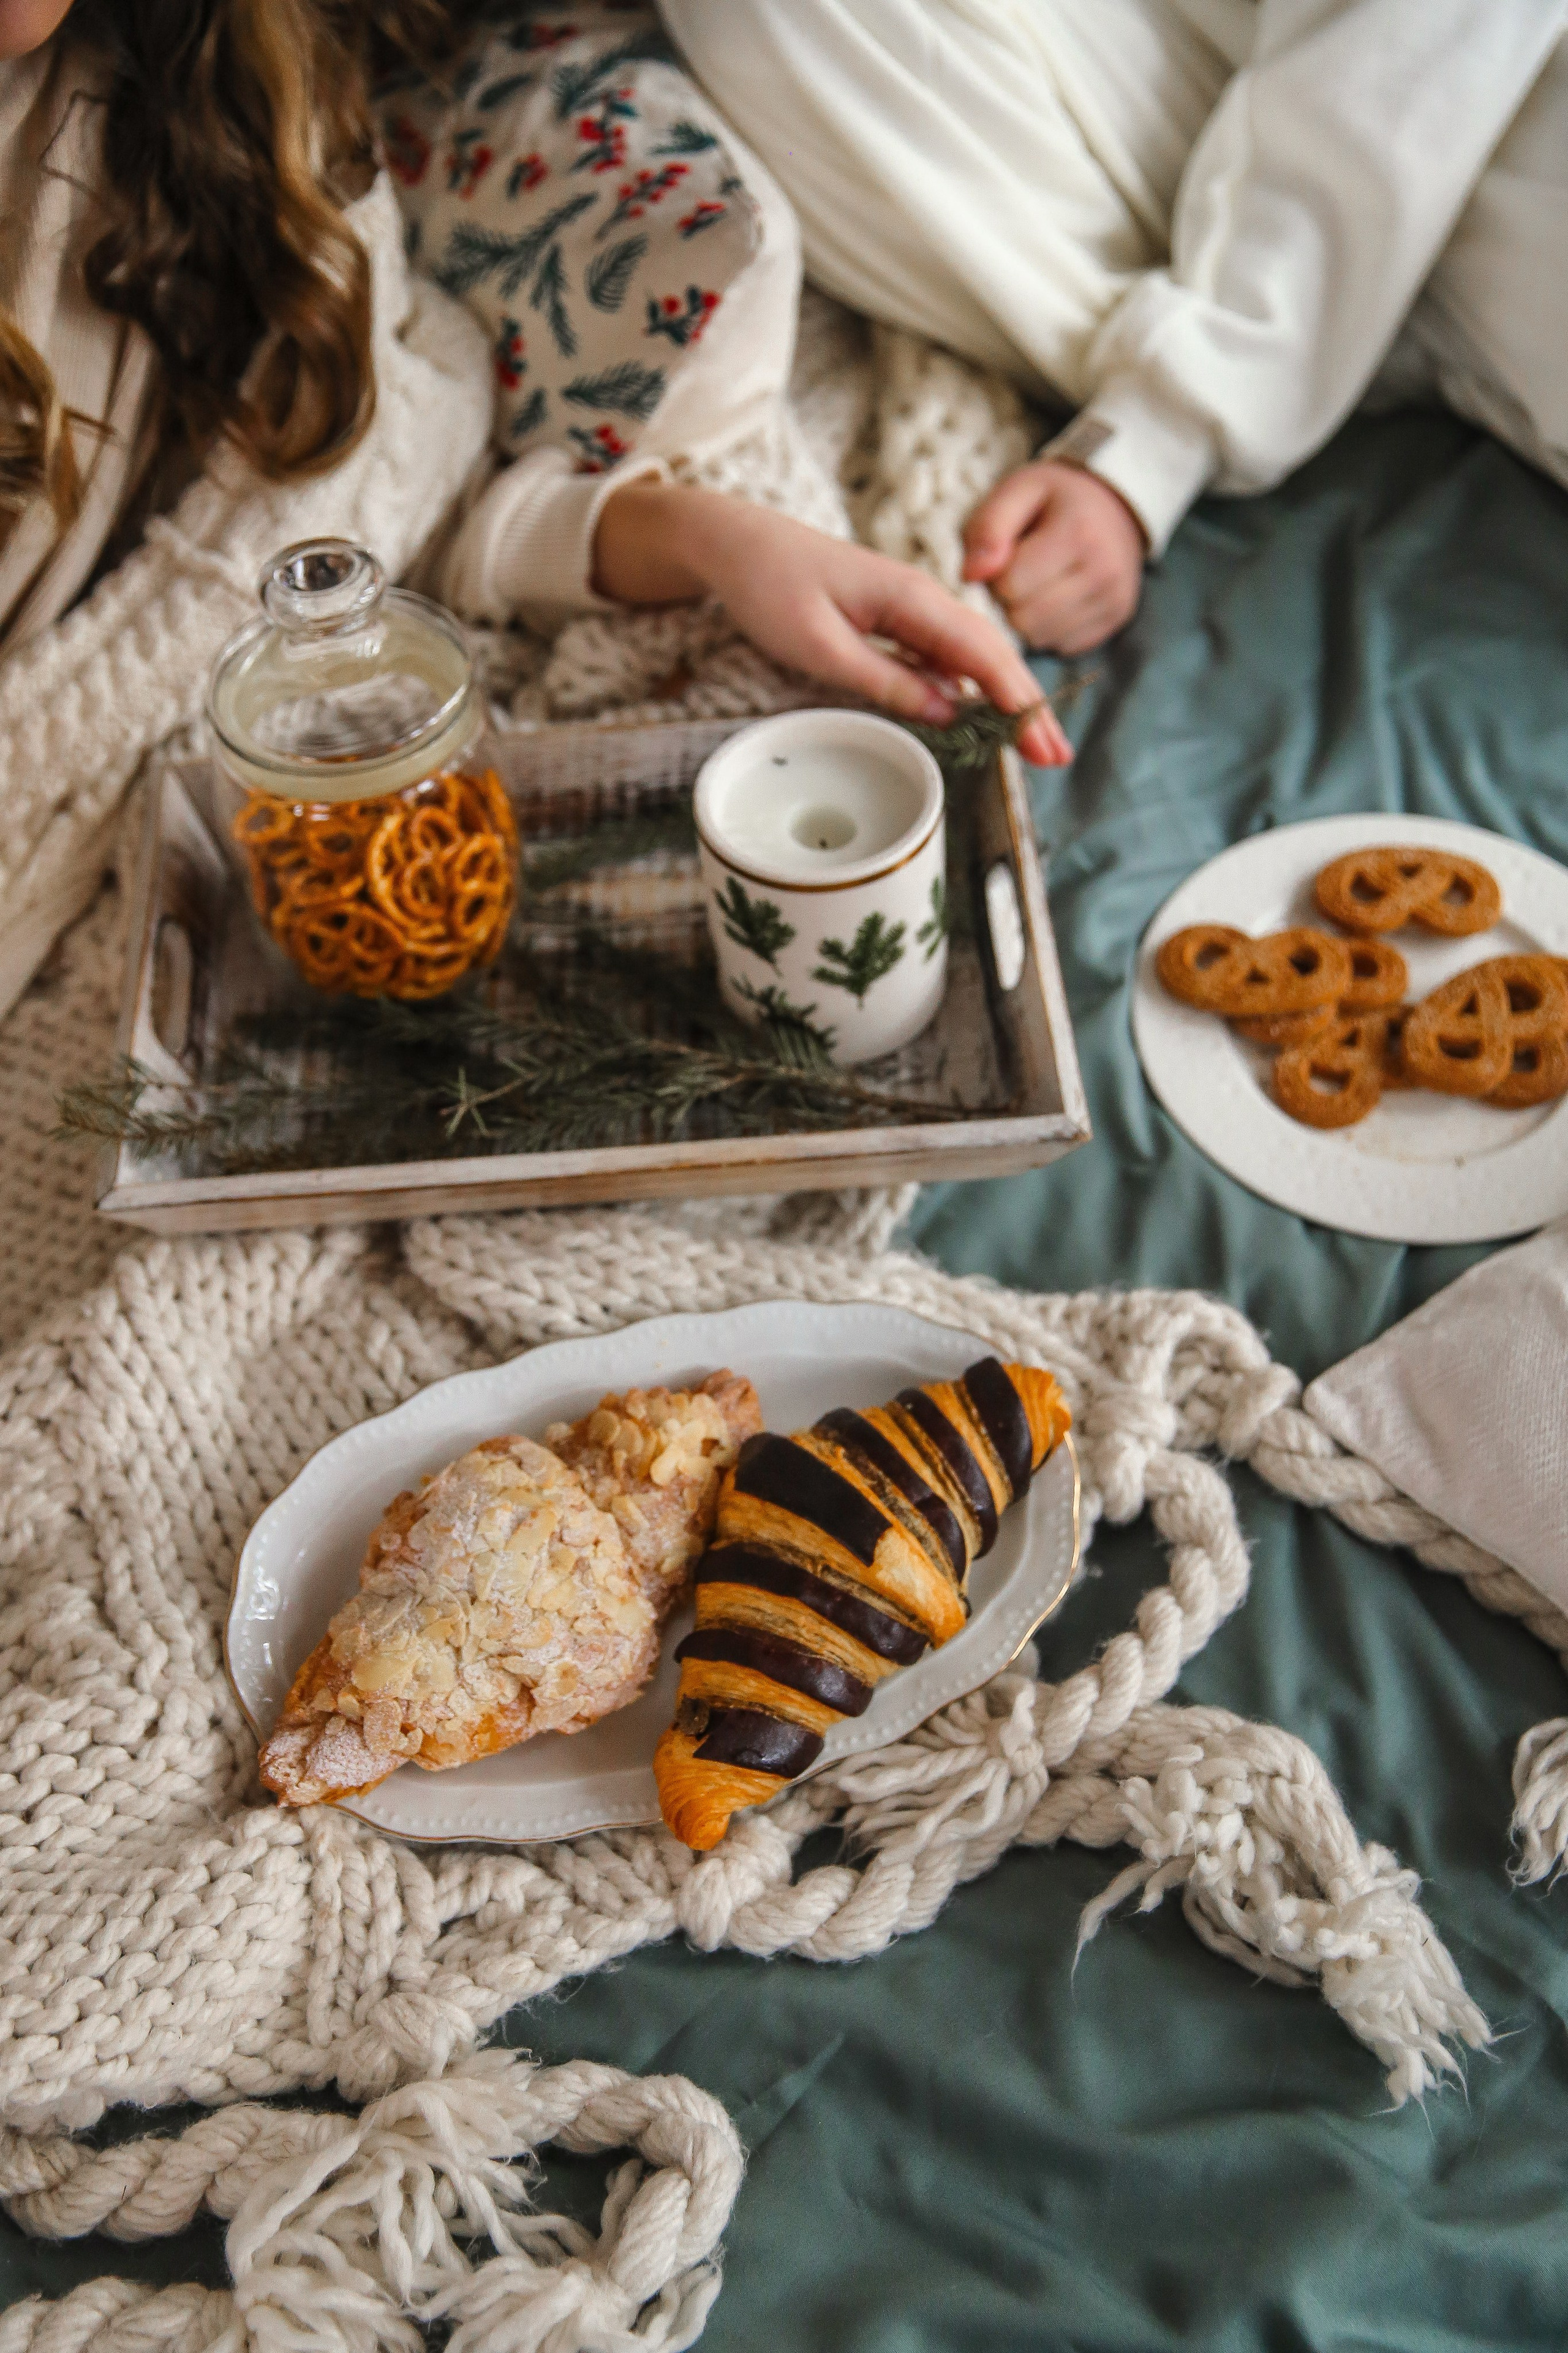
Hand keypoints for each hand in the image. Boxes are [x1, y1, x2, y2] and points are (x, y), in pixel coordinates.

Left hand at [593, 483, 1071, 765]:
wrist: (735, 543)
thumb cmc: (770, 587)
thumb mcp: (820, 646)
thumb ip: (884, 680)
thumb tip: (946, 711)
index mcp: (911, 599)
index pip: (984, 656)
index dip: (1018, 704)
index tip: (1042, 746)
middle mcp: (922, 599)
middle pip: (991, 656)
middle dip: (1027, 707)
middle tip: (1055, 758)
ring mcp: (911, 609)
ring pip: (972, 657)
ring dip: (1004, 700)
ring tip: (1031, 745)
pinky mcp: (895, 619)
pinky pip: (943, 656)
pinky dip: (969, 687)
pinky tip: (981, 717)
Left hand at [962, 459, 1144, 655]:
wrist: (1114, 507)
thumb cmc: (1055, 499)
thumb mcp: (1018, 491)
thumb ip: (988, 528)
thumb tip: (970, 576)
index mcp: (1077, 532)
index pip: (1010, 585)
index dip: (996, 574)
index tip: (1007, 555)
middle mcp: (1103, 570)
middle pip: (1022, 617)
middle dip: (1009, 599)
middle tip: (1021, 570)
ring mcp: (1113, 599)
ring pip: (1039, 637)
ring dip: (1027, 616)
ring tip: (1039, 582)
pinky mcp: (1116, 619)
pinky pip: (1061, 645)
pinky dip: (1049, 627)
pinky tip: (1057, 597)